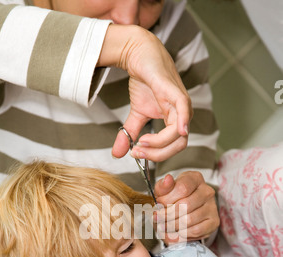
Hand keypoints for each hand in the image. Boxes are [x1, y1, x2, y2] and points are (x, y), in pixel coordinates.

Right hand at [97, 25, 191, 158]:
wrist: (140, 55)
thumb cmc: (144, 82)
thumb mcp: (135, 113)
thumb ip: (129, 134)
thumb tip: (117, 154)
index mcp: (175, 122)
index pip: (171, 148)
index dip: (154, 155)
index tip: (135, 154)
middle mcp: (182, 116)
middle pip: (177, 146)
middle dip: (156, 154)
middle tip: (137, 152)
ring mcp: (181, 104)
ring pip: (179, 135)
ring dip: (159, 144)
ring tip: (140, 143)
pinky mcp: (176, 92)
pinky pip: (185, 110)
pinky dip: (183, 122)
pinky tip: (178, 131)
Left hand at [154, 171, 218, 244]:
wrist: (184, 210)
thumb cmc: (173, 198)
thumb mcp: (164, 190)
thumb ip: (162, 186)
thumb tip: (167, 179)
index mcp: (195, 178)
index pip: (182, 188)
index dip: (167, 199)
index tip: (159, 205)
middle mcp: (207, 191)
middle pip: (185, 205)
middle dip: (167, 214)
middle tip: (159, 218)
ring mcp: (212, 206)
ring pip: (189, 220)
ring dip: (173, 225)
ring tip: (165, 225)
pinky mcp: (214, 222)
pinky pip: (196, 230)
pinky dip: (182, 234)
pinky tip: (176, 231)